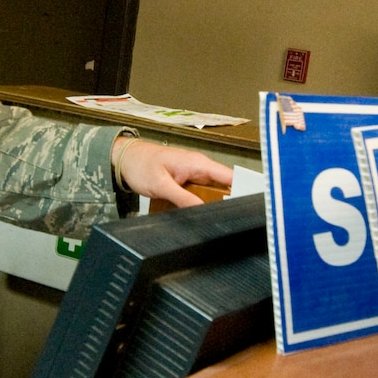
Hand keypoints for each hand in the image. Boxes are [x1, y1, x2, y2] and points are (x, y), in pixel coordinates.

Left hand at [111, 136, 234, 208]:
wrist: (125, 158)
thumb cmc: (141, 164)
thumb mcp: (161, 185)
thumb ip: (182, 198)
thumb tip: (201, 209)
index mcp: (198, 163)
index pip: (230, 176)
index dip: (244, 189)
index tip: (252, 203)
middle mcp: (200, 167)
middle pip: (225, 186)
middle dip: (231, 201)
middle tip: (234, 219)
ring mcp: (194, 174)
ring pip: (214, 192)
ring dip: (216, 204)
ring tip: (221, 219)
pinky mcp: (188, 181)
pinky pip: (202, 193)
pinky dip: (204, 202)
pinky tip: (204, 213)